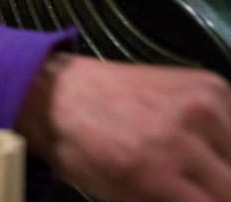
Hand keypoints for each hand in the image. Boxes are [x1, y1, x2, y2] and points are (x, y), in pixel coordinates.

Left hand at [16, 52, 230, 201]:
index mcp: (156, 171)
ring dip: (225, 165)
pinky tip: (201, 140)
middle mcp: (184, 136)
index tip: (193, 197)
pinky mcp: (209, 84)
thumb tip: (201, 200)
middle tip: (195, 186)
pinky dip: (225, 137)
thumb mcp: (119, 195)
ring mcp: (201, 105)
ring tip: (199, 166)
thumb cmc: (80, 150)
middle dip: (218, 191)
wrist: (58, 92)